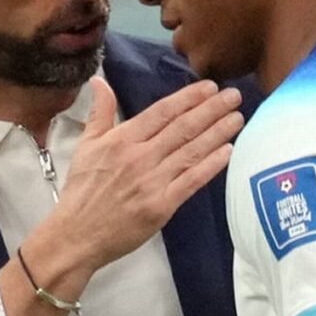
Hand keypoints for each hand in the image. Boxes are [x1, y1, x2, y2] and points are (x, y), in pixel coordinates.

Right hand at [0, 77, 242, 315]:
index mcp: (122, 139)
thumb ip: (100, 112)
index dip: (189, 98)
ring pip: (192, 151)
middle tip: (234, 96)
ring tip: (238, 118)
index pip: (162, 112)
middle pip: (183, 128)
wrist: (77, 234)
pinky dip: (211, 165)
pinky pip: (192, 181)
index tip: (210, 87)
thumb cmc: (82, 190)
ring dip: (218, 133)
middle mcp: (140, 156)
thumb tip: (102, 81)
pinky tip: (228, 151)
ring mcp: (153, 181)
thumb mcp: (86, 145)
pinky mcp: (162, 205)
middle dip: (212, 110)